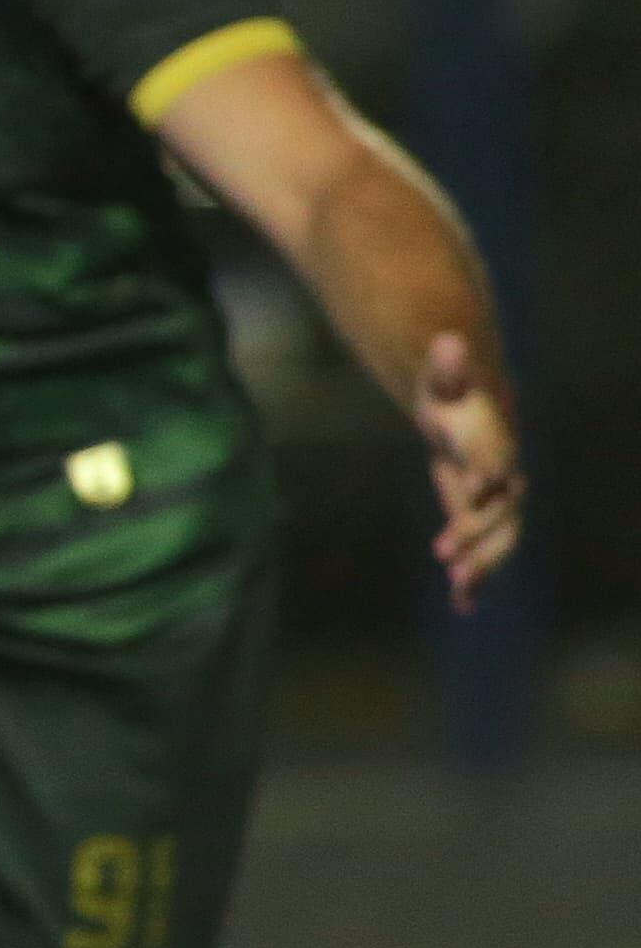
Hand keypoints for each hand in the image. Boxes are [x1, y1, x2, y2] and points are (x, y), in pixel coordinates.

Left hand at [414, 330, 524, 611]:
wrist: (466, 419)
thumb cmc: (453, 399)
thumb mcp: (444, 381)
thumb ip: (447, 367)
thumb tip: (448, 340)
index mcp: (496, 452)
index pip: (496, 470)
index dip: (487, 480)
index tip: (473, 491)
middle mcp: (503, 485)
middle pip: (500, 517)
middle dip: (478, 537)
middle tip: (449, 561)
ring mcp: (493, 508)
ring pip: (496, 544)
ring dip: (481, 567)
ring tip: (459, 592)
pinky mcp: (477, 524)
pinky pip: (482, 555)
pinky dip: (475, 582)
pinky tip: (463, 608)